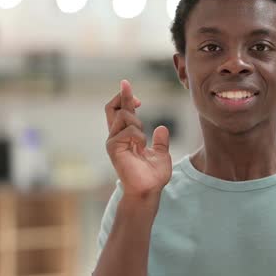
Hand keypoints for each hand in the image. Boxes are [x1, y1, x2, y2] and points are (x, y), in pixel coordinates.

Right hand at [105, 80, 171, 197]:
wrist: (148, 191)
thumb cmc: (153, 176)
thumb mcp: (161, 154)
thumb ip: (161, 141)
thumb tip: (162, 128)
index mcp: (126, 138)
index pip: (121, 113)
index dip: (125, 100)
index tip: (136, 96)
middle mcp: (117, 137)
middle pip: (113, 108)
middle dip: (123, 95)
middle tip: (127, 84)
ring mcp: (113, 141)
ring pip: (124, 116)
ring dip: (137, 122)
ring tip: (142, 141)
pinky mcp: (113, 147)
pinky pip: (128, 130)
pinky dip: (138, 136)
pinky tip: (141, 147)